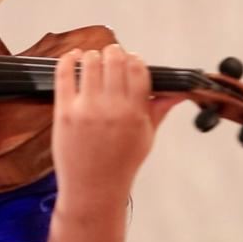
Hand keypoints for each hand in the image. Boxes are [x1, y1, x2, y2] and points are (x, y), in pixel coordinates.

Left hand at [51, 45, 185, 212]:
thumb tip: (179, 92)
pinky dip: (67, 59)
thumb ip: (159, 109)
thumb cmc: (121, 164)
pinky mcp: (64, 112)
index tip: (131, 61)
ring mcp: (86, 109)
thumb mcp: (146, 137)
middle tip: (111, 57)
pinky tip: (72, 56)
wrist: (93, 189)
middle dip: (114, 53)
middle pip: (115, 59)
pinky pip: (64, 74)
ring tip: (92, 61)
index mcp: (135, 112)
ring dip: (92, 56)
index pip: (138, 68)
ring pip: (90, 62)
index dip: (135, 60)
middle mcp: (112, 107)